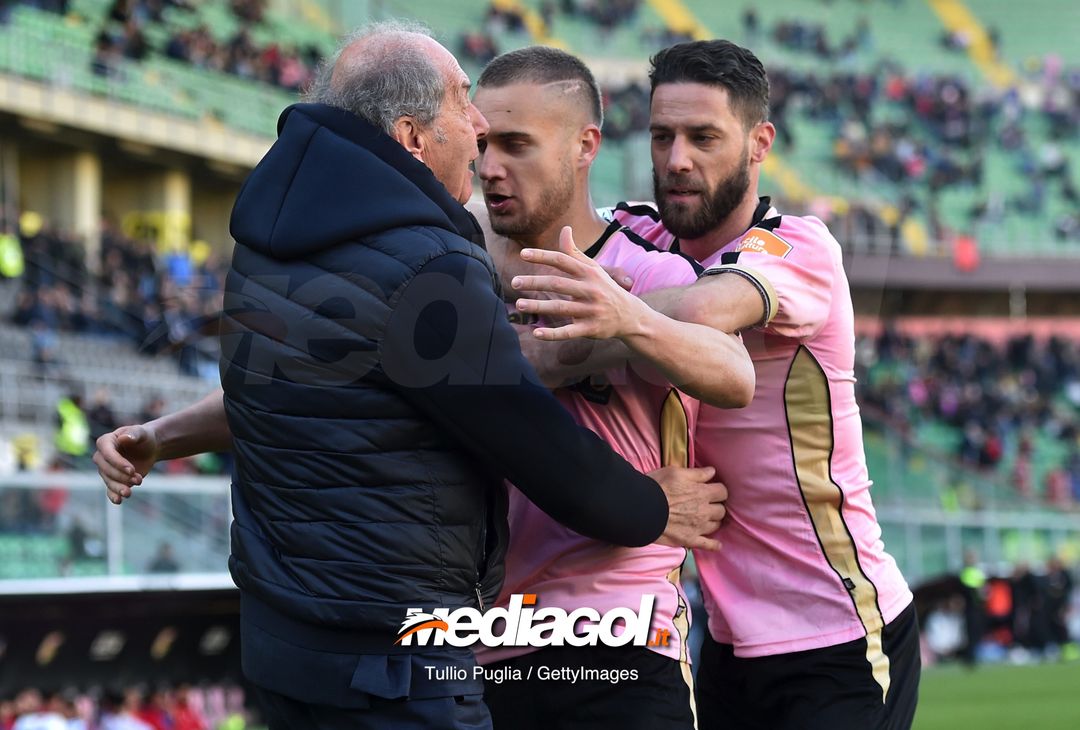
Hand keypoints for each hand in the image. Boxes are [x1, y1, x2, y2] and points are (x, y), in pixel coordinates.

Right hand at [94, 425, 160, 504]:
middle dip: (121, 476)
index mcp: (105, 442)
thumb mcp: (142, 432)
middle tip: (138, 479)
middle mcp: (102, 456)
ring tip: (129, 493)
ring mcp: (106, 469)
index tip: (132, 470)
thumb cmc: (144, 437)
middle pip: (106, 470)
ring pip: (108, 481)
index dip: (118, 463)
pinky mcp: (113, 479)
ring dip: (119, 487)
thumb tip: (123, 438)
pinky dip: (113, 495)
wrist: (149, 448)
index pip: (107, 454)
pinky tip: (119, 500)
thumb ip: (133, 434)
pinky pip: (110, 489)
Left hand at [512, 226, 650, 340]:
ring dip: (538, 306)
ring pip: (560, 308)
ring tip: (519, 304)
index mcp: (589, 273)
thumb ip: (575, 252)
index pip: (563, 261)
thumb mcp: (594, 269)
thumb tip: (565, 228)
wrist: (630, 316)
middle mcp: (591, 290)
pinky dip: (552, 334)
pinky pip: (569, 332)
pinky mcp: (591, 329)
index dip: (543, 256)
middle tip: (514, 283)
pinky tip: (536, 333)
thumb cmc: (605, 288)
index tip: (523, 254)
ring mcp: (591, 310)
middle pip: (558, 284)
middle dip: (535, 282)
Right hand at [648, 465, 727, 550]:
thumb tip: (712, 472)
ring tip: (706, 519)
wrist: (641, 509)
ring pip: (716, 525)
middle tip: (708, 504)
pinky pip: (707, 545)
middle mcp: (704, 511)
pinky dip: (713, 545)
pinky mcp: (690, 539)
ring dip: (713, 521)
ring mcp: (699, 527)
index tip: (712, 490)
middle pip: (721, 510)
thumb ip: (697, 473)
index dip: (718, 490)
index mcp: (702, 493)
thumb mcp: (675, 472)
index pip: (722, 491)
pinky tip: (717, 544)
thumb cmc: (656, 488)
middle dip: (716, 506)